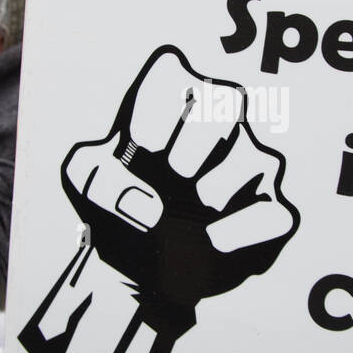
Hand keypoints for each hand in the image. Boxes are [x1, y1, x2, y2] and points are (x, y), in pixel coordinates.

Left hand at [20, 46, 298, 352]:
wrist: (136, 278)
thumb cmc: (108, 222)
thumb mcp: (80, 189)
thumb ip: (101, 180)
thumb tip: (152, 208)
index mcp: (167, 101)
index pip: (175, 75)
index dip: (154, 116)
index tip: (138, 151)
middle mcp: (219, 121)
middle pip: (222, 110)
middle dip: (183, 158)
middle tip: (164, 188)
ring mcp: (252, 165)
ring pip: (249, 162)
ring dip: (204, 202)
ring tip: (181, 228)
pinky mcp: (271, 213)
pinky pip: (271, 215)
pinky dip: (236, 240)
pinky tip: (209, 251)